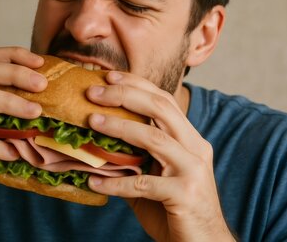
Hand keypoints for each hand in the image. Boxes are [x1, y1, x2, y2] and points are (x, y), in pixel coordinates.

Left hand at [86, 72, 233, 241]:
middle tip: (93, 92)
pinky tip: (93, 180)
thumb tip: (97, 145)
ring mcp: (193, 170)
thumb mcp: (156, 177)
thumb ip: (134, 159)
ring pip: (153, 138)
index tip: (109, 77)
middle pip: (160, 109)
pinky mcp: (185, 194)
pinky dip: (116, 182)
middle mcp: (195, 148)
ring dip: (118, 128)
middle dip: (125, 95)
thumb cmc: (175, 210)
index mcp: (189, 139)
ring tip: (91, 121)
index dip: (137, 85)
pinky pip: (144, 184)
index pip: (164, 100)